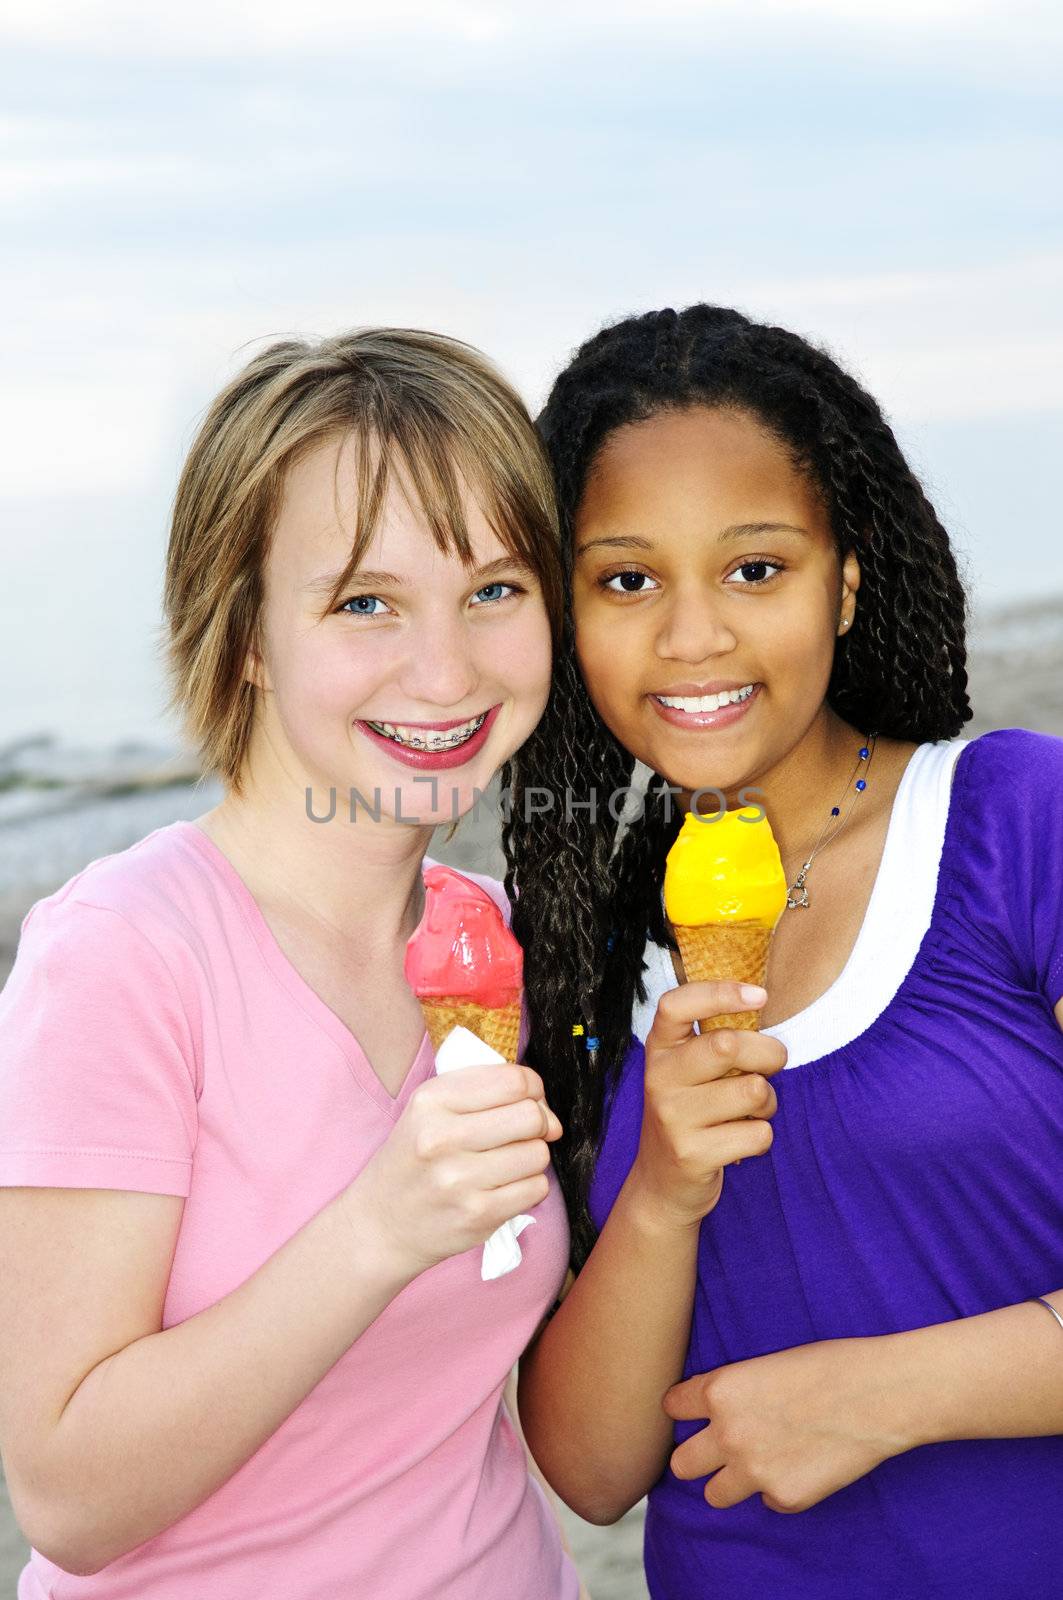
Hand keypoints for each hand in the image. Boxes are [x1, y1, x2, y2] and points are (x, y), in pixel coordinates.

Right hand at [356, 1064, 561, 1274]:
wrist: (381, 1224)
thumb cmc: (414, 1160)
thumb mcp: (430, 1110)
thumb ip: (485, 1093)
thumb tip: (549, 1116)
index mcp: (432, 1101)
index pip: (513, 1081)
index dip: (532, 1088)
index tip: (528, 1100)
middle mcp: (442, 1137)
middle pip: (531, 1116)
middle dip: (538, 1123)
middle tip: (523, 1133)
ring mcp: (460, 1180)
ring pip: (538, 1154)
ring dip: (532, 1157)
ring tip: (507, 1163)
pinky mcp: (478, 1215)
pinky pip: (536, 1189)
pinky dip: (529, 1187)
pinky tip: (504, 1187)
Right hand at [628, 981, 786, 1230]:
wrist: (662, 1185)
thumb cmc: (690, 1115)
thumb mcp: (686, 1072)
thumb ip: (712, 1040)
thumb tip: (760, 1001)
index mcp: (659, 1050)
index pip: (676, 1005)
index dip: (720, 992)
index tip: (759, 995)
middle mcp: (659, 1079)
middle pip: (728, 1045)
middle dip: (769, 1053)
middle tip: (773, 1065)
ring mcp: (673, 1118)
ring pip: (753, 1091)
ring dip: (768, 1102)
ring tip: (752, 1111)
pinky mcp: (692, 1154)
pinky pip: (758, 1134)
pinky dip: (762, 1137)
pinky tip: (740, 1142)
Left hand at [664, 1336, 912, 1513]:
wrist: (880, 1393)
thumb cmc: (829, 1365)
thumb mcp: (766, 1363)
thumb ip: (733, 1390)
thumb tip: (712, 1408)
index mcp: (720, 1391)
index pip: (672, 1407)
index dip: (687, 1408)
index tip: (699, 1411)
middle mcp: (728, 1435)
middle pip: (680, 1463)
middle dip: (697, 1455)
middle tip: (719, 1448)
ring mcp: (755, 1472)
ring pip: (713, 1495)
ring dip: (730, 1481)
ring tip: (757, 1463)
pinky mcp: (785, 1499)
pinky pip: (765, 1503)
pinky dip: (778, 1490)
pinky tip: (802, 1465)